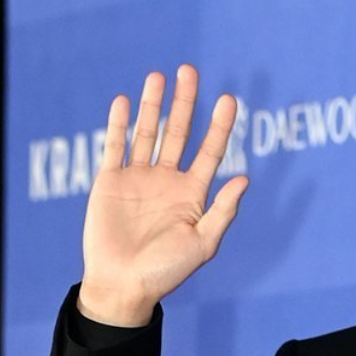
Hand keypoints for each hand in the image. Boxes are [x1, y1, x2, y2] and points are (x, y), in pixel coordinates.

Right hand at [77, 64, 247, 325]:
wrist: (124, 285)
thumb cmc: (167, 271)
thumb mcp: (203, 244)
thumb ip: (223, 211)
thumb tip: (245, 178)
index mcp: (193, 193)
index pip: (210, 150)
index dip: (220, 125)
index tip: (229, 99)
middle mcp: (167, 180)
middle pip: (179, 132)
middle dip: (185, 102)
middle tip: (189, 70)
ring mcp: (138, 178)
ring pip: (148, 133)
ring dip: (153, 105)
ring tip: (159, 76)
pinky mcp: (110, 181)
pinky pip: (115, 146)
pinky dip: (120, 124)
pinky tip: (126, 101)